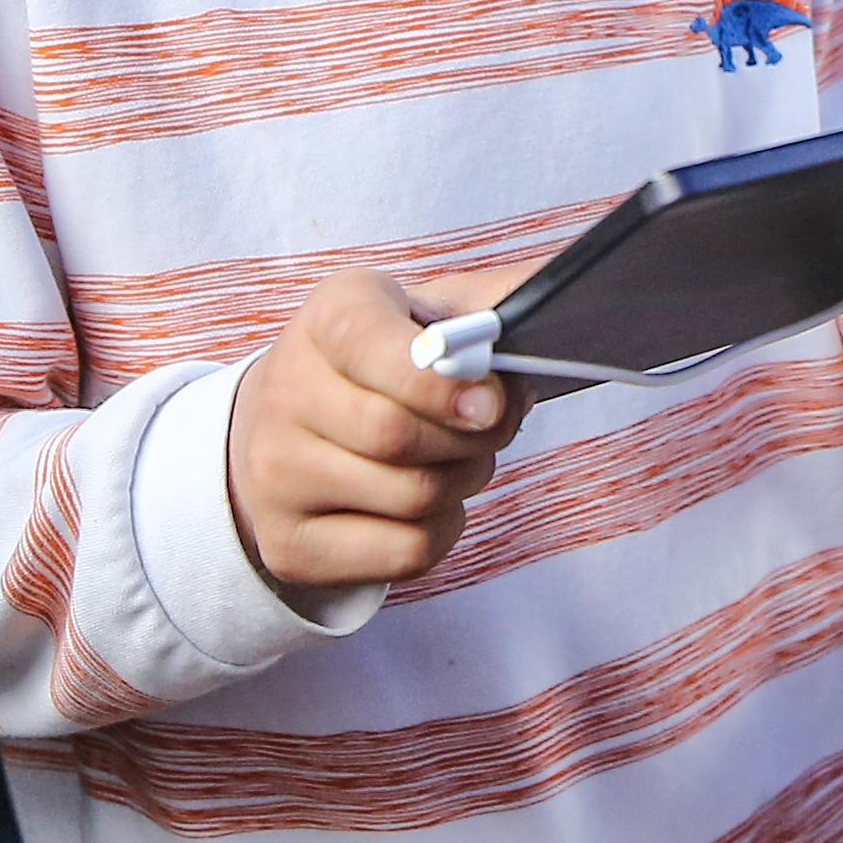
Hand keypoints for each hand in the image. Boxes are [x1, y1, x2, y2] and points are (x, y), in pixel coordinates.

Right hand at [223, 266, 530, 590]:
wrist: (288, 425)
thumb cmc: (383, 365)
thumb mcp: (430, 315)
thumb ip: (496, 304)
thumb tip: (565, 289)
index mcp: (329, 316)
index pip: (376, 346)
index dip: (442, 382)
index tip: (491, 400)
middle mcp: (286, 390)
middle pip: (399, 435)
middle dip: (473, 438)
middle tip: (490, 427)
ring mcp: (276, 474)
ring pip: (410, 497)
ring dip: (462, 482)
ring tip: (459, 460)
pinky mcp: (290, 544)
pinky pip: (404, 552)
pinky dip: (443, 530)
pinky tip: (430, 504)